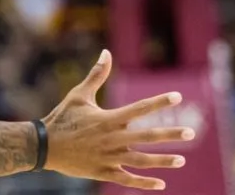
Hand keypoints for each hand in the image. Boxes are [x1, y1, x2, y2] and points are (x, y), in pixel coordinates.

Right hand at [42, 50, 193, 189]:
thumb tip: (106, 52)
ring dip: (163, 161)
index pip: (139, 109)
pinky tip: (161, 183)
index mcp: (108, 118)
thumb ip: (97, 75)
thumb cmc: (62, 117)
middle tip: (190, 132)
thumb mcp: (79, 95)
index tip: (178, 97)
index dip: (159, 102)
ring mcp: (109, 157)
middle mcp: (112, 138)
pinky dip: (145, 182)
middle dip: (171, 134)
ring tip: (182, 160)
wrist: (44, 146)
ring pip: (142, 161)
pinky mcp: (103, 171)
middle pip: (147, 137)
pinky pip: (128, 179)